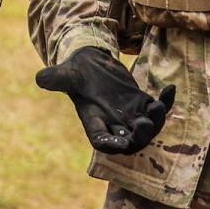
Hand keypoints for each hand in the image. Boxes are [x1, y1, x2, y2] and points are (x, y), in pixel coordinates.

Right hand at [35, 47, 174, 154]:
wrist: (90, 64)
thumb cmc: (75, 71)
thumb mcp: (66, 74)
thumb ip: (56, 79)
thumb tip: (39, 78)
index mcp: (94, 122)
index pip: (103, 141)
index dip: (113, 145)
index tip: (123, 142)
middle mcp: (114, 124)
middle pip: (131, 140)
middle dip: (141, 136)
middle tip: (145, 122)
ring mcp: (130, 115)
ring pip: (148, 128)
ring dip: (157, 120)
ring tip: (159, 105)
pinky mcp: (141, 104)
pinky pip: (158, 108)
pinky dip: (166, 102)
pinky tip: (170, 89)